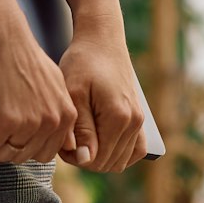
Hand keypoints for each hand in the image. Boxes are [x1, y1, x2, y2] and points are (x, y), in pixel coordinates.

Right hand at [0, 19, 77, 163]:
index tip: (15, 127)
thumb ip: (59, 113)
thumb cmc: (21, 56)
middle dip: (8, 144)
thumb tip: (68, 144)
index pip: (45, 153)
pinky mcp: (5, 121)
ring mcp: (29, 123)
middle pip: (24, 156)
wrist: (1, 35)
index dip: (25, 143)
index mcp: (66, 115)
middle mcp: (52, 121)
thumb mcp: (55, 85)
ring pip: (5, 154)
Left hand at [56, 30, 146, 172]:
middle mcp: (134, 122)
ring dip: (99, 155)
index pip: (96, 160)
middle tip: (69, 135)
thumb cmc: (83, 62)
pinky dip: (118, 152)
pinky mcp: (140, 117)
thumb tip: (86, 159)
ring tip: (81, 135)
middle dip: (85, 157)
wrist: (102, 39)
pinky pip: (135, 150)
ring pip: (120, 161)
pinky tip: (101, 141)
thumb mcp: (74, 94)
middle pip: (107, 163)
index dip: (74, 157)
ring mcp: (140, 120)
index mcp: (118, 118)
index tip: (63, 139)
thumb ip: (80, 129)